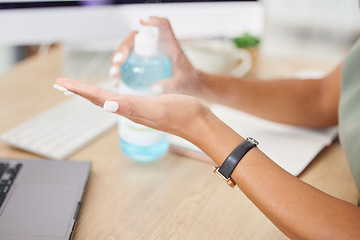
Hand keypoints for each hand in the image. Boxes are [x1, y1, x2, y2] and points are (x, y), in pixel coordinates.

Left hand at [55, 78, 210, 140]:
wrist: (199, 123)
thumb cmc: (182, 114)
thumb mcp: (156, 108)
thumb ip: (132, 107)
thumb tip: (106, 104)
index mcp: (129, 108)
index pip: (98, 97)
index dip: (79, 90)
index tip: (61, 83)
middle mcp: (130, 110)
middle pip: (99, 98)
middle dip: (79, 91)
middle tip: (61, 85)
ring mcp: (139, 109)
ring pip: (109, 99)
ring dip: (91, 93)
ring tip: (79, 89)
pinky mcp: (148, 106)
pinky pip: (123, 99)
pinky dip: (110, 95)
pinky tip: (110, 96)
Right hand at [109, 16, 200, 95]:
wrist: (187, 85)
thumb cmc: (187, 80)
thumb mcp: (181, 83)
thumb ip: (170, 85)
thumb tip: (154, 89)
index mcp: (169, 44)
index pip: (163, 26)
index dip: (154, 21)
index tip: (142, 22)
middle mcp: (155, 46)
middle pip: (135, 39)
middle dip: (123, 49)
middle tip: (118, 63)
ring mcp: (146, 54)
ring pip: (127, 51)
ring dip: (117, 61)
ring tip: (114, 76)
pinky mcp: (141, 63)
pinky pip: (126, 63)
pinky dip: (119, 71)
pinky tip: (116, 82)